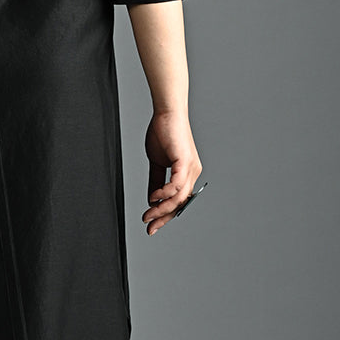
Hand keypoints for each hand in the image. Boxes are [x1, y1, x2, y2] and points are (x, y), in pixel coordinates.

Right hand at [142, 110, 201, 235]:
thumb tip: (151, 200)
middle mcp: (192, 173)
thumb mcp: (156, 162)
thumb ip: (155, 181)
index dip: (165, 215)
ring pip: (179, 198)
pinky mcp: (184, 162)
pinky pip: (176, 185)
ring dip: (162, 209)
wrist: (167, 113)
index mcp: (187, 174)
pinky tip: (153, 198)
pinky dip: (164, 194)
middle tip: (149, 226)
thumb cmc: (163, 132)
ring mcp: (190, 168)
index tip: (151, 225)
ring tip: (148, 214)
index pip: (178, 201)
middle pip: (180, 204)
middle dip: (163, 218)